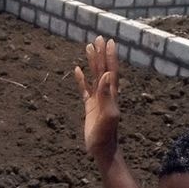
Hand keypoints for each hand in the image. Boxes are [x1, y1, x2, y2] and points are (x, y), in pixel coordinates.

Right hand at [74, 36, 119, 165]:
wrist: (101, 149)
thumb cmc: (106, 134)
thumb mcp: (108, 115)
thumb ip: (107, 95)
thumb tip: (106, 75)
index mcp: (111, 94)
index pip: (111, 70)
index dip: (110, 56)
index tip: (109, 41)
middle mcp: (105, 94)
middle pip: (103, 69)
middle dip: (101, 54)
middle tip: (98, 38)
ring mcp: (97, 99)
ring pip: (94, 76)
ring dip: (92, 62)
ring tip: (88, 47)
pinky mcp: (89, 107)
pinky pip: (84, 89)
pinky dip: (81, 79)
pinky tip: (77, 70)